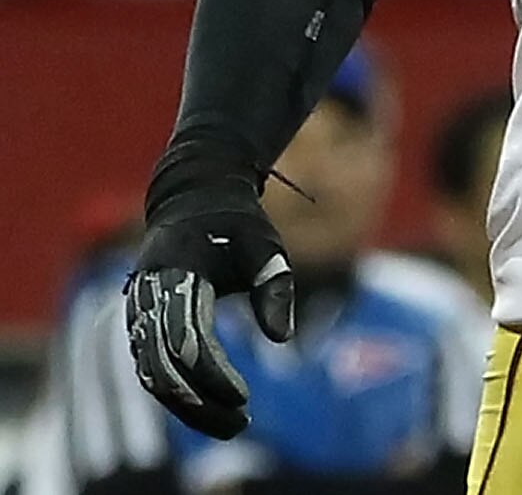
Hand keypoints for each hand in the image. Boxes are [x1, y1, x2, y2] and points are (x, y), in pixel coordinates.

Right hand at [123, 153, 295, 438]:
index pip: (188, 340)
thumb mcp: (265, 247)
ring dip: (186, 406)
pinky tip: (210, 407)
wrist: (195, 197)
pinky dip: (177, 392)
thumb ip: (274, 289)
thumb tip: (281, 338)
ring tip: (230, 425)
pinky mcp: (140, 323)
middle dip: (198, 404)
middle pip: (162, 368)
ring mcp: (137, 311)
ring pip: (151, 374)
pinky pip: (151, 367)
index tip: (245, 397)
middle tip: (239, 426)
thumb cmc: (237, 224)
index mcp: (176, 274)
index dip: (214, 375)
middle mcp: (146, 297)